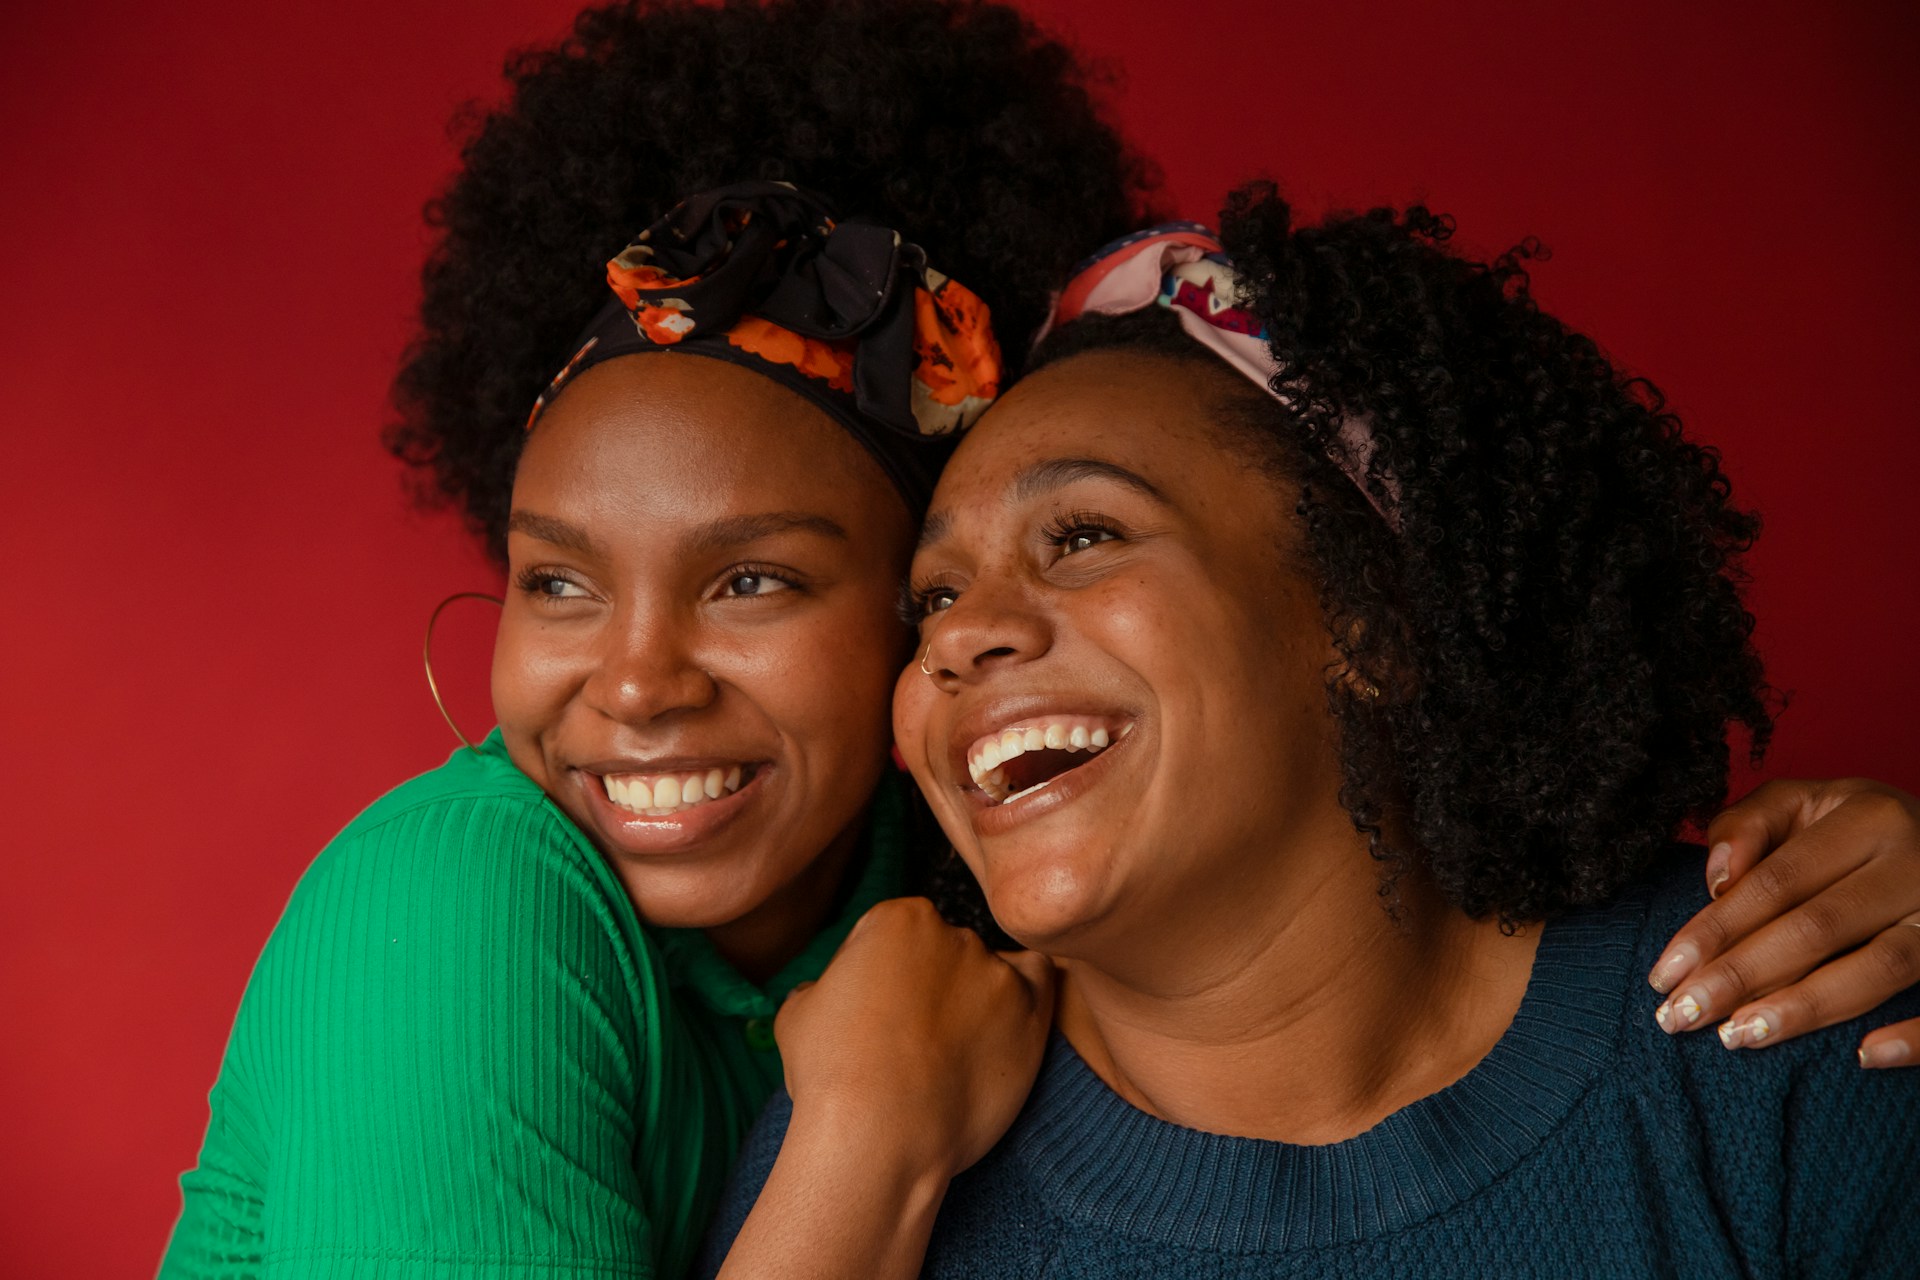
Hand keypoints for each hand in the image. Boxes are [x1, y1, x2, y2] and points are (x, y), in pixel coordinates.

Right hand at [775, 895, 1054, 1176]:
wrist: (879, 1133)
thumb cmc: (831, 1076)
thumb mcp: (796, 1013)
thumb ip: (823, 987)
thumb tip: (824, 993)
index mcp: (896, 918)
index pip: (894, 934)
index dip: (882, 977)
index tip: (877, 1014)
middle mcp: (952, 932)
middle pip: (943, 949)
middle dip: (928, 986)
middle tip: (912, 1039)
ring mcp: (995, 970)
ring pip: (988, 970)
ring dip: (973, 999)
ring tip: (950, 1052)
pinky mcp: (1030, 1011)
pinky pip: (1040, 980)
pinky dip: (1024, 994)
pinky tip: (1002, 1025)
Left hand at [1647, 778, 1919, 1065]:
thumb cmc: (1852, 828)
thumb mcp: (1801, 804)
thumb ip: (1747, 827)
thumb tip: (1717, 879)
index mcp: (1867, 817)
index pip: (1776, 882)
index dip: (1715, 930)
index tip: (1663, 974)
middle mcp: (1915, 862)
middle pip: (1817, 928)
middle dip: (1741, 976)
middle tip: (1680, 1017)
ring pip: (1881, 967)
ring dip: (1805, 1008)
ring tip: (1738, 1036)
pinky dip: (1915, 1037)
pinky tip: (1865, 1057)